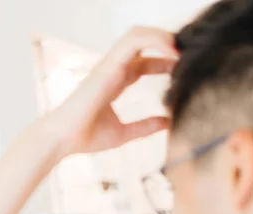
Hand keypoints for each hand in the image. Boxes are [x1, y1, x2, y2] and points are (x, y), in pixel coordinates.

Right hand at [52, 27, 178, 156]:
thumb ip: (145, 127)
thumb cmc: (86, 136)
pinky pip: (133, 41)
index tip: (182, 69)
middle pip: (143, 44)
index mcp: (115, 82)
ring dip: (162, 37)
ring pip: (138, 35)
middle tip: (188, 55)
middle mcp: (113, 69)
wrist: (65, 139)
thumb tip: (166, 123)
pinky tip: (171, 52)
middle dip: (166, 45)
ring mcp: (110, 64)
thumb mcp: (124, 133)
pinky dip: (154, 40)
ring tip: (182, 49)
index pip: (143, 62)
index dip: (164, 62)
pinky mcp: (108, 64)